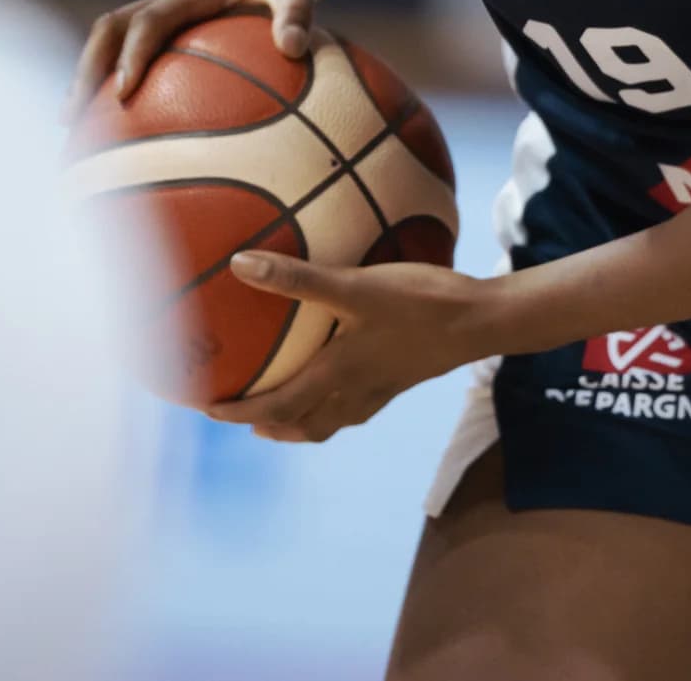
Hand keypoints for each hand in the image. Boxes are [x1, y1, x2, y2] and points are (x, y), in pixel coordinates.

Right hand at [68, 0, 345, 114]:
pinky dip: (119, 78)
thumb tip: (292, 49)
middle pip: (111, 30)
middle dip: (87, 71)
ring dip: (91, 76)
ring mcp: (174, 10)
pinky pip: (140, 49)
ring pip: (116, 40)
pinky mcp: (182, 22)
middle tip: (72, 120)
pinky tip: (126, 122)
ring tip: (76, 127)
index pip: (150, 22)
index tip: (123, 94)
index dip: (133, 55)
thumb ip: (297, 12)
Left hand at [205, 252, 493, 442]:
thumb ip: (298, 278)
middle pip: (302, 424)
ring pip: (329, 421)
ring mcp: (381, 390)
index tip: (209, 409)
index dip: (241, 412)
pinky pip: (354, 408)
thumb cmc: (419, 302)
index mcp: (338, 374)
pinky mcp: (400, 380)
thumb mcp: (355, 286)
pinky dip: (331, 409)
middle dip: (267, 426)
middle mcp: (355, 391)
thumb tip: (240, 265)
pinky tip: (337, 386)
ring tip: (279, 417)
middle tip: (239, 418)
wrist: (481, 320)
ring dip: (298, 423)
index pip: (277, 406)